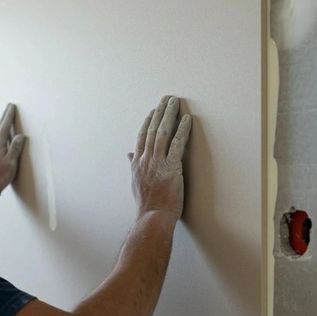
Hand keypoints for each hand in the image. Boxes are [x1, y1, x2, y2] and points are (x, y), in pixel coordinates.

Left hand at [0, 103, 25, 191]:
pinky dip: (1, 131)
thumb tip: (20, 136)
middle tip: (9, 107)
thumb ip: (15, 148)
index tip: (11, 107)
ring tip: (6, 117)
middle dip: (5, 116)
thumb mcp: (11, 161)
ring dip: (2, 123)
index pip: (4, 127)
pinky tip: (2, 134)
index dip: (8, 117)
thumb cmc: (1, 174)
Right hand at [129, 96, 191, 219]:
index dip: (148, 122)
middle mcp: (145, 160)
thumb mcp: (135, 183)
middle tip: (167, 98)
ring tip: (176, 102)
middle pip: (152, 130)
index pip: (142, 137)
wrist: (153, 217)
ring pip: (163, 132)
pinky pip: (177, 143)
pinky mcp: (171, 167)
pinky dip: (182, 130)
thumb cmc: (147, 204)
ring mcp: (157, 162)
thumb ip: (134, 166)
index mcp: (137, 164)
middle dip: (160, 112)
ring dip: (170, 115)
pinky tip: (187, 119)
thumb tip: (129, 154)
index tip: (153, 110)